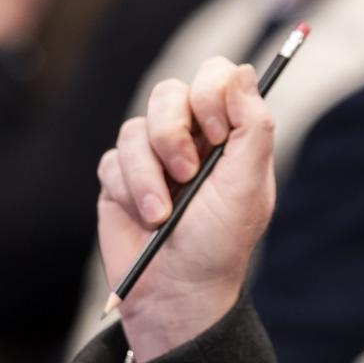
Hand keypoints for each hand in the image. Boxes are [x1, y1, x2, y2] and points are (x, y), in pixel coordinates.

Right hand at [97, 57, 277, 359]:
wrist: (176, 292)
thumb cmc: (219, 243)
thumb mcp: (247, 186)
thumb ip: (252, 126)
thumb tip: (241, 71)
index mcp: (227, 134)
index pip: (216, 76)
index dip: (211, 94)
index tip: (217, 136)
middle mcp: (190, 137)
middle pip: (168, 93)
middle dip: (171, 133)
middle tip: (187, 174)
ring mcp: (152, 156)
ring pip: (135, 128)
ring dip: (148, 175)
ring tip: (163, 214)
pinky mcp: (119, 178)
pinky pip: (112, 160)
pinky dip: (129, 190)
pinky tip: (144, 219)